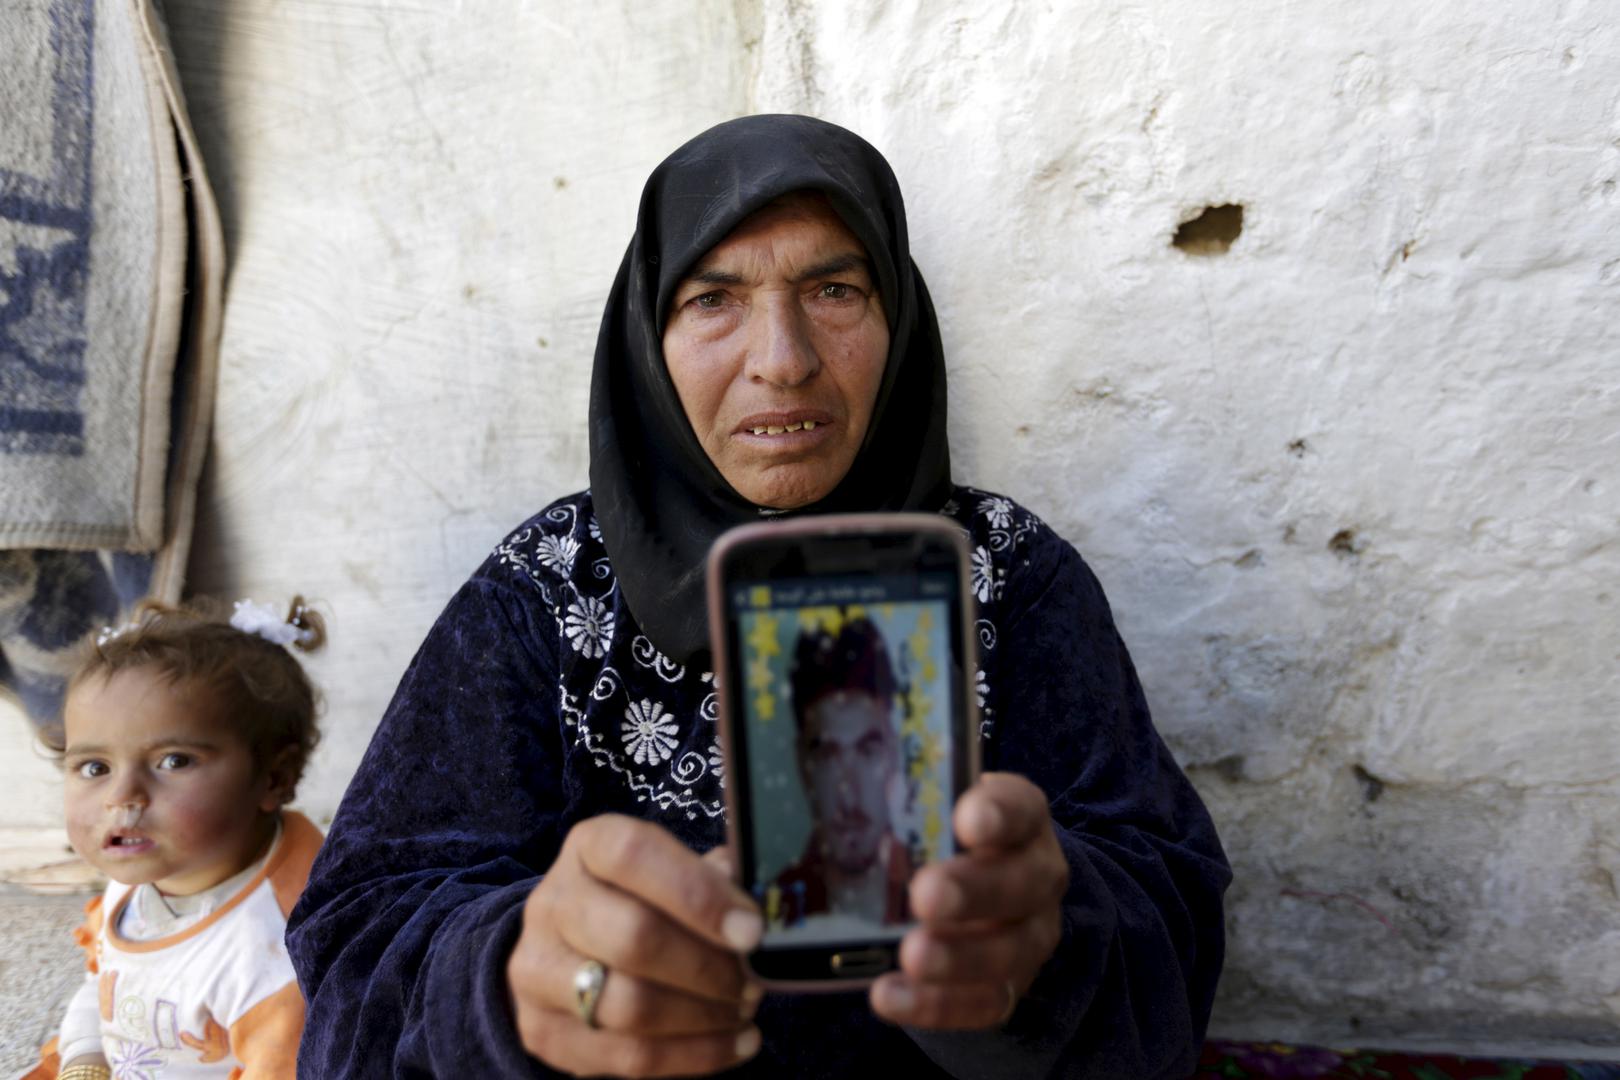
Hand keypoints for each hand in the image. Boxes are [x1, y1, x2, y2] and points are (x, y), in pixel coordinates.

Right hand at [507, 817, 763, 1076]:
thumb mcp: (670, 871)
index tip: (752, 930)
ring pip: (629, 1006)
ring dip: (703, 1016)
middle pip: (633, 938)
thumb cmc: (639, 901)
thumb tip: (762, 899)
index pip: (634, 856)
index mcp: (589, 846)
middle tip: (753, 981)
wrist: (563, 951)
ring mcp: (538, 971)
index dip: (698, 894)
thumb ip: (712, 878)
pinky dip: (695, 1056)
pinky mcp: (546, 1032)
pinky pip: (628, 1057)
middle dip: (708, 967)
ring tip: (744, 1011)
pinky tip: (735, 1044)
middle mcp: (553, 903)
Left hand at [870, 772, 1066, 1028]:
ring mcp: (1029, 933)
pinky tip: (890, 997)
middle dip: (973, 890)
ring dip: (958, 957)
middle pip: (1022, 882)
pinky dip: (939, 1005)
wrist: (993, 890)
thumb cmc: (941, 834)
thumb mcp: (929, 803)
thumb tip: (799, 784)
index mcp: (1019, 816)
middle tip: (924, 895)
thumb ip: (891, 794)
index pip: (1020, 807)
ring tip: (909, 957)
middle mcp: (1037, 872)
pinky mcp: (1011, 984)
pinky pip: (986, 1003)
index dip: (998, 813)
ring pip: (1009, 950)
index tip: (967, 818)